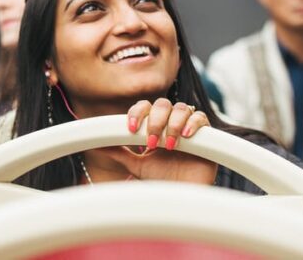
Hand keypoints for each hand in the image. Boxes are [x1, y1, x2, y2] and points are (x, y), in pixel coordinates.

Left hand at [93, 98, 215, 184]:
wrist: (181, 199)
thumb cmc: (159, 180)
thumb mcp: (135, 165)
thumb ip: (118, 152)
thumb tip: (95, 143)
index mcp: (154, 125)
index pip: (145, 106)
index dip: (138, 112)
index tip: (131, 128)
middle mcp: (171, 122)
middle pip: (162, 104)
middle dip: (155, 120)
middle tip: (151, 143)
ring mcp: (189, 127)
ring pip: (181, 108)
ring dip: (173, 123)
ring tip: (168, 145)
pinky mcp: (207, 135)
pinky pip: (200, 117)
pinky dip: (192, 123)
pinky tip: (185, 136)